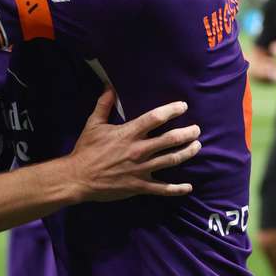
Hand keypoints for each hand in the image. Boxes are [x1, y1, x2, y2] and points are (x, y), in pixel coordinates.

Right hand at [69, 88, 200, 201]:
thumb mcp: (93, 124)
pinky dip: (178, 189)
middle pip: (170, 139)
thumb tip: (110, 86)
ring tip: (197, 146)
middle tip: (196, 130)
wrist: (78, 177)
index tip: (183, 106)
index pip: (155, 118)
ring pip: (172, 160)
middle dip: (188, 133)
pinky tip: (188, 187)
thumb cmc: (86, 149)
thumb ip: (104, 104)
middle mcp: (139, 150)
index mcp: (128, 134)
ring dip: (187, 153)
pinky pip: (163, 189)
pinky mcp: (140, 186)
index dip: (172, 110)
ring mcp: (141, 170)